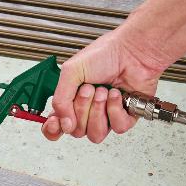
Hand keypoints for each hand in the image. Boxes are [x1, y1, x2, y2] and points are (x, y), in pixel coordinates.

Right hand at [41, 25, 167, 142]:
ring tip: (104, 91)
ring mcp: (106, 115)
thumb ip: (60, 99)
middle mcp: (87, 110)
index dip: (53, 128)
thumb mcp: (72, 71)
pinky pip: (117, 128)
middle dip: (82, 108)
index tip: (54, 122)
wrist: (132, 51)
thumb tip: (63, 124)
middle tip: (88, 89)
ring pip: (96, 134)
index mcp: (71, 99)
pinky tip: (116, 95)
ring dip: (98, 111)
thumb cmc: (105, 54)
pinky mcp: (125, 117)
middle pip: (76, 130)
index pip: (57, 124)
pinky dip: (115, 110)